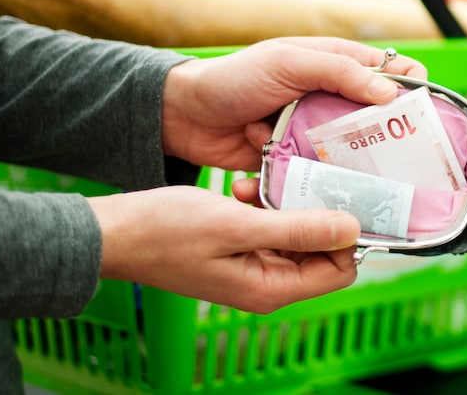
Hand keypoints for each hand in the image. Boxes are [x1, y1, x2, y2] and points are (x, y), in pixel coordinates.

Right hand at [89, 185, 360, 312]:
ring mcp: (254, 267)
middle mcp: (268, 283)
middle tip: (302, 177)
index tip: (343, 194)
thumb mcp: (236, 224)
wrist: (114, 233)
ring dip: (287, 203)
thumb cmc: (166, 231)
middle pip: (323, 249)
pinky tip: (244, 187)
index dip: (347, 235)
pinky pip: (272, 226)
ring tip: (260, 182)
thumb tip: (352, 229)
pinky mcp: (241, 249)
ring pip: (298, 232)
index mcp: (271, 287)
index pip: (340, 269)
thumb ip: (296, 228)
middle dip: (316, 212)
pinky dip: (265, 204)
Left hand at [162, 37, 426, 170]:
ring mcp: (317, 133)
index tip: (424, 117)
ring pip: (355, 154)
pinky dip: (319, 181)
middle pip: (381, 121)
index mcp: (338, 65)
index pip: (393, 73)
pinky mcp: (300, 163)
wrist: (183, 117)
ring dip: (353, 166)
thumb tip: (390, 94)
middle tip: (401, 163)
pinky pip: (324, 176)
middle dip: (392, 140)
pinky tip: (313, 184)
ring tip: (356, 179)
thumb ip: (339, 72)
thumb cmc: (234, 78)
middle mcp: (334, 99)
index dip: (414, 91)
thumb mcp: (288, 63)